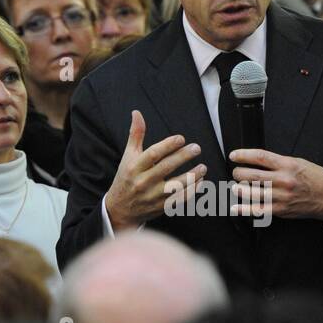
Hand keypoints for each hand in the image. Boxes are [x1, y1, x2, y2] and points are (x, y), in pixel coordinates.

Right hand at [105, 110, 205, 230]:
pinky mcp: (160, 207)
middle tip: (196, 148)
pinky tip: (200, 182)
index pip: (153, 154)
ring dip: (191, 176)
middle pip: (165, 168)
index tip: (181, 138)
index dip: (168, 145)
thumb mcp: (128, 156)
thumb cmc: (126, 177)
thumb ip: (135, 135)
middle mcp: (142, 182)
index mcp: (134, 167)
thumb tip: (137, 113)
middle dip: (183, 157)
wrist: (120, 209)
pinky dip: (191, 191)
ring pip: (175, 186)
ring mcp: (152, 196)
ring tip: (202, 167)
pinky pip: (179, 200)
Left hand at [229, 148, 322, 220]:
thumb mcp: (300, 162)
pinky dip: (245, 209)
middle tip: (236, 171)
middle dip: (239, 173)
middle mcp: (284, 180)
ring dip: (239, 189)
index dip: (243, 155)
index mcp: (288, 165)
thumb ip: (280, 162)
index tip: (234, 155)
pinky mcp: (281, 210)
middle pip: (253, 175)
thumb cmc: (317, 179)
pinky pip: (259, 210)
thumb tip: (259, 161)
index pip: (260, 157)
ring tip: (235, 186)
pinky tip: (235, 207)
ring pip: (253, 192)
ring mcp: (282, 196)